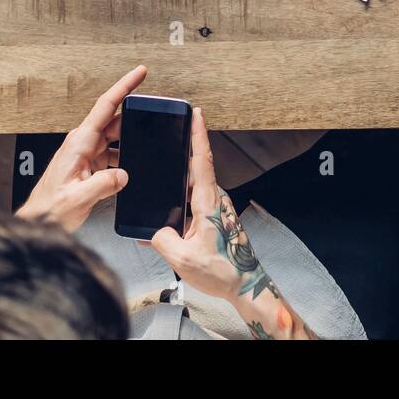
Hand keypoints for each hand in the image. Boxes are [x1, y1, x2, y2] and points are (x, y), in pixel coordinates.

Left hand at [16, 65, 145, 231]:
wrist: (38, 220)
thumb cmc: (49, 209)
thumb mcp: (78, 198)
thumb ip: (104, 184)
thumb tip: (124, 174)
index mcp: (78, 143)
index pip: (105, 106)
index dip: (124, 86)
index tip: (139, 73)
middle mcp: (81, 143)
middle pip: (114, 121)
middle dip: (135, 121)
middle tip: (154, 124)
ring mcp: (85, 153)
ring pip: (115, 139)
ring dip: (129, 144)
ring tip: (142, 152)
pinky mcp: (88, 164)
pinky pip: (111, 153)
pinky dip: (123, 158)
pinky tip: (128, 169)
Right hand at [151, 111, 315, 338]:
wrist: (245, 285)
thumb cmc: (222, 271)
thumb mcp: (182, 258)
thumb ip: (161, 239)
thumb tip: (153, 231)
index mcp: (208, 202)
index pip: (202, 160)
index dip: (199, 135)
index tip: (196, 113)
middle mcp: (215, 200)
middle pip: (197, 168)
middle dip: (185, 149)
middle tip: (172, 131)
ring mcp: (216, 209)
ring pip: (194, 187)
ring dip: (181, 179)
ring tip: (163, 173)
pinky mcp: (215, 220)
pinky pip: (195, 203)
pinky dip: (182, 201)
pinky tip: (169, 214)